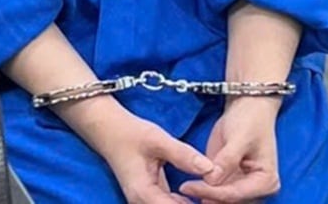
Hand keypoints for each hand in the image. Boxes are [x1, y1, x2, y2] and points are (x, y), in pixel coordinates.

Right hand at [88, 110, 214, 203]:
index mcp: (144, 194)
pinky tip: (201, 194)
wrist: (109, 130)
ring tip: (212, 194)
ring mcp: (146, 201)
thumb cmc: (131, 134)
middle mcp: (143, 203)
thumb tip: (210, 169)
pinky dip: (184, 202)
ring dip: (190, 203)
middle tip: (218, 197)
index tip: (216, 200)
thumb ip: (183, 155)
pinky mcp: (150, 196)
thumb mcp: (158, 140)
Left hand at [178, 99, 281, 202]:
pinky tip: (187, 189)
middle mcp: (257, 191)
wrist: (247, 110)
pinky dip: (202, 192)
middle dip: (206, 196)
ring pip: (220, 201)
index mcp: (266, 182)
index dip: (209, 192)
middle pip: (227, 201)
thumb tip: (210, 179)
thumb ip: (227, 160)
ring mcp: (242, 188)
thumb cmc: (249, 121)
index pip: (234, 194)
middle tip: (184, 189)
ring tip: (184, 191)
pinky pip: (214, 194)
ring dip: (203, 196)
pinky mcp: (229, 184)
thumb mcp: (239, 137)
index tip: (186, 186)